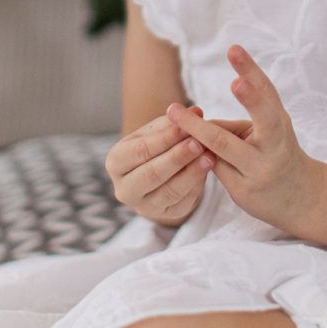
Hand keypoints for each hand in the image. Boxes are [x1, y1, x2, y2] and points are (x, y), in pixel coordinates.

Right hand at [106, 107, 219, 226]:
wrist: (158, 173)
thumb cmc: (156, 146)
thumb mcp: (157, 131)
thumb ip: (174, 122)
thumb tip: (196, 112)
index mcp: (116, 162)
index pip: (140, 150)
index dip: (165, 138)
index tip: (187, 126)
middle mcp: (124, 188)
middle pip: (152, 174)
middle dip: (178, 157)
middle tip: (200, 142)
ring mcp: (143, 206)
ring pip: (169, 192)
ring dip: (192, 173)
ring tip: (211, 156)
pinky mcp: (164, 215)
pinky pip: (183, 202)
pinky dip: (197, 186)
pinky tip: (208, 171)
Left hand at [169, 45, 324, 234]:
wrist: (298, 197)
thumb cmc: (275, 153)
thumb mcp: (264, 132)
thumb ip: (234, 125)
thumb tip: (195, 122)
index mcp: (279, 122)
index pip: (267, 91)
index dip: (251, 70)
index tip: (234, 49)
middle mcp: (275, 144)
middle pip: (265, 119)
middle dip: (251, 99)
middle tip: (235, 83)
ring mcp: (261, 169)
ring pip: (224, 146)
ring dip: (197, 129)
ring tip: (174, 112)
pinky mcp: (244, 190)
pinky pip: (214, 168)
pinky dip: (197, 155)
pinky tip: (184, 151)